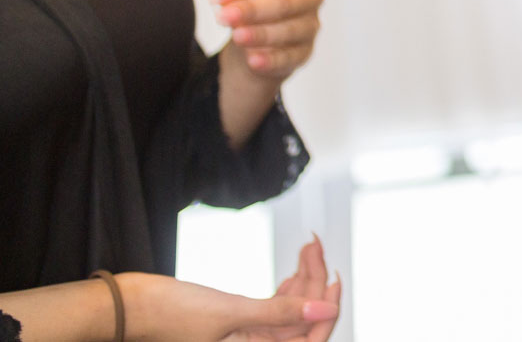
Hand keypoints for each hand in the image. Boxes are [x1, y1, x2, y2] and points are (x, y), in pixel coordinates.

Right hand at [121, 240, 340, 341]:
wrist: (131, 307)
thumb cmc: (171, 314)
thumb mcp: (232, 312)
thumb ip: (280, 314)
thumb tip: (326, 310)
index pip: (310, 341)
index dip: (327, 310)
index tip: (334, 277)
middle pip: (302, 320)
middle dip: (314, 283)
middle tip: (314, 245)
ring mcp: (247, 337)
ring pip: (290, 310)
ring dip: (302, 279)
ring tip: (308, 245)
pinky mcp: (239, 323)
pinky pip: (274, 307)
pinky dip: (287, 285)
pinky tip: (295, 266)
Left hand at [214, 0, 322, 80]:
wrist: (256, 44)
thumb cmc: (252, 8)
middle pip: (284, 2)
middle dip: (252, 9)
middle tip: (223, 16)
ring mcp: (310, 26)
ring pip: (289, 30)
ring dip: (261, 34)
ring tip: (236, 37)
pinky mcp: (305, 52)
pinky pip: (290, 57)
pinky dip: (271, 59)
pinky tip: (253, 60)